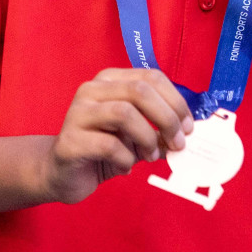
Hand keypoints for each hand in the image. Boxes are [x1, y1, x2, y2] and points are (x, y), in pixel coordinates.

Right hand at [38, 68, 194, 204]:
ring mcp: (77, 113)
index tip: (189, 127)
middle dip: (166, 118)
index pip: (151, 77)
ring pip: (124, 113)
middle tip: (178, 142)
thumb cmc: (104, 150)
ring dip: (147, 138)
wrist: (62, 174)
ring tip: (150, 156)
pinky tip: (125, 167)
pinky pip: (108, 145)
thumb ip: (160, 129)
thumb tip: (189, 131)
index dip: (176, 101)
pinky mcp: (69, 141)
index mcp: (111, 80)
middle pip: (140, 91)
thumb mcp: (138, 135)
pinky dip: (126, 158)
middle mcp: (92, 90)